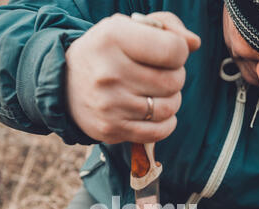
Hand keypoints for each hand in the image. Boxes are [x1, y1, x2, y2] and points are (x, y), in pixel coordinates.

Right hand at [65, 12, 200, 143]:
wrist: (63, 85)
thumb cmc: (104, 53)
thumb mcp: (126, 27)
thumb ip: (165, 26)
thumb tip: (194, 43)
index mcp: (113, 38)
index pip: (174, 50)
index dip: (179, 52)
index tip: (168, 55)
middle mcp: (109, 72)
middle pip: (174, 81)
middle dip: (175, 77)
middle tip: (161, 76)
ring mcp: (110, 105)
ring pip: (169, 108)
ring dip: (171, 101)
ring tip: (157, 94)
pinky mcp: (112, 129)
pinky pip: (159, 131)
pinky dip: (167, 123)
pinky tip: (157, 114)